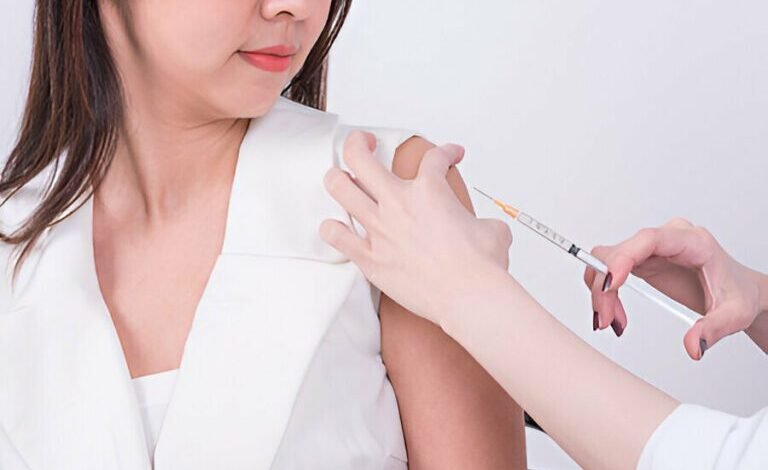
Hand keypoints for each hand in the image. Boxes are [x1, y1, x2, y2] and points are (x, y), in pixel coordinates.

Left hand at [319, 131, 512, 324]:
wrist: (468, 295)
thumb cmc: (479, 266)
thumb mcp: (494, 229)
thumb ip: (482, 220)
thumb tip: (485, 228)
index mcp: (429, 191)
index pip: (434, 158)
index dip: (446, 152)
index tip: (449, 156)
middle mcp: (397, 203)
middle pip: (360, 156)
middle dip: (360, 142)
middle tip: (366, 143)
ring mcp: (379, 229)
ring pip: (339, 188)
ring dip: (337, 178)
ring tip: (342, 178)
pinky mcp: (369, 257)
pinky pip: (336, 236)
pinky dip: (332, 229)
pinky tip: (337, 227)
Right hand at [585, 217, 767, 359]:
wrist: (740, 291)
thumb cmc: (738, 293)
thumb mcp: (734, 314)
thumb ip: (713, 329)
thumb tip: (692, 346)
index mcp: (692, 242)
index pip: (648, 239)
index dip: (623, 258)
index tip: (612, 285)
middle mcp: (667, 239)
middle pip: (619, 252)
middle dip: (606, 287)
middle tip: (606, 320)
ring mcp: (652, 249)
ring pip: (607, 260)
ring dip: (602, 291)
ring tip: (612, 321)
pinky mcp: (642, 260)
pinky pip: (610, 269)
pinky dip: (606, 293)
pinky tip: (615, 314)